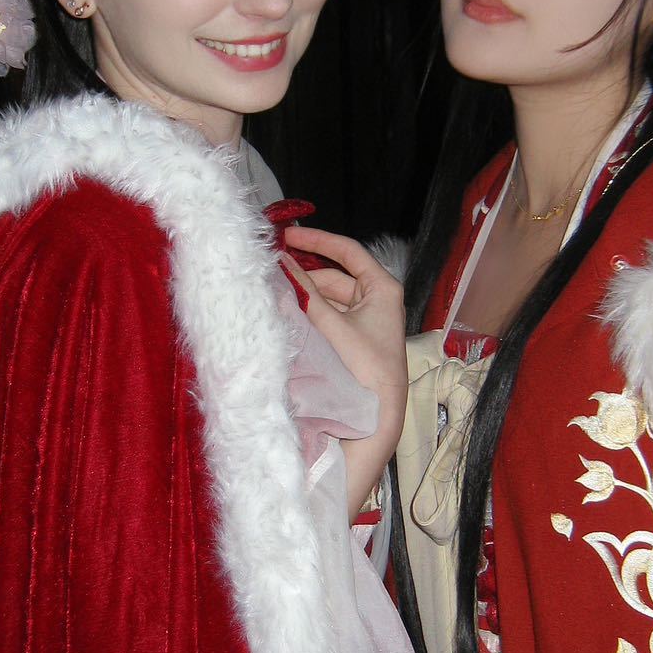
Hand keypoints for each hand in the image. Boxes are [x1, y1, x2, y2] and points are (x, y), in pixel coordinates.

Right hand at [282, 225, 407, 517]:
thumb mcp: (330, 324)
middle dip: (303, 273)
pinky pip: (328, 316)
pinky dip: (308, 312)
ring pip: (328, 297)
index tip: (288, 235)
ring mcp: (366, 321)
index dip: (317, 240)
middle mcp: (376, 300)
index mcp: (382, 288)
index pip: (348, 251)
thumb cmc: (362, 367)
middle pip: (334, 276)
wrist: (377, 417)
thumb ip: (303, 292)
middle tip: (270, 269)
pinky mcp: (354, 340)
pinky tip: (285, 312)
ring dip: (303, 294)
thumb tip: (280, 262)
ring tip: (272, 290)